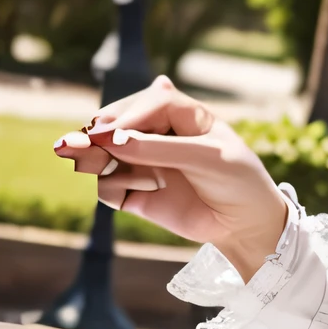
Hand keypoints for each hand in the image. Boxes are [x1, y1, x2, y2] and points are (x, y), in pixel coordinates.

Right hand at [53, 76, 288, 274]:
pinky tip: (133, 192)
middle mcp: (158, 134)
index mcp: (183, 114)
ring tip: (81, 156)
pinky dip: (112, 185)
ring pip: (106, 152)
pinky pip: (109, 184)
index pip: (149, 102)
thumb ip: (160, 149)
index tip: (113, 133)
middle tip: (82, 142)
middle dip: (100, 131)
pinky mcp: (136, 191)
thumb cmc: (237, 181)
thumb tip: (110, 138)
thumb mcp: (207, 159)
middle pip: (118, 123)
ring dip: (94, 155)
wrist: (246, 226)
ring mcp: (145, 162)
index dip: (130, 115)